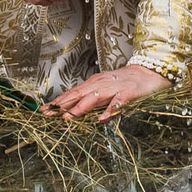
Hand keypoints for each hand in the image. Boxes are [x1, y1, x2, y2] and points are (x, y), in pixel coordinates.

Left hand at [44, 66, 170, 121]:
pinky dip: (109, 110)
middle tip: (49, 114)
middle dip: (63, 105)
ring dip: (81, 107)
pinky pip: (117, 103)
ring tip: (69, 117)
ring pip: (94, 98)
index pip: (72, 93)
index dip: (58, 102)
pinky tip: (102, 119)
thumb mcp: (105, 90)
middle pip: (79, 95)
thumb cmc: (124, 82)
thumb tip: (73, 112)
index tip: (44, 110)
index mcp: (94, 84)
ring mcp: (114, 88)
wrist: (148, 72)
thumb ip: (91, 100)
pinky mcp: (128, 94)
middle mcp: (101, 84)